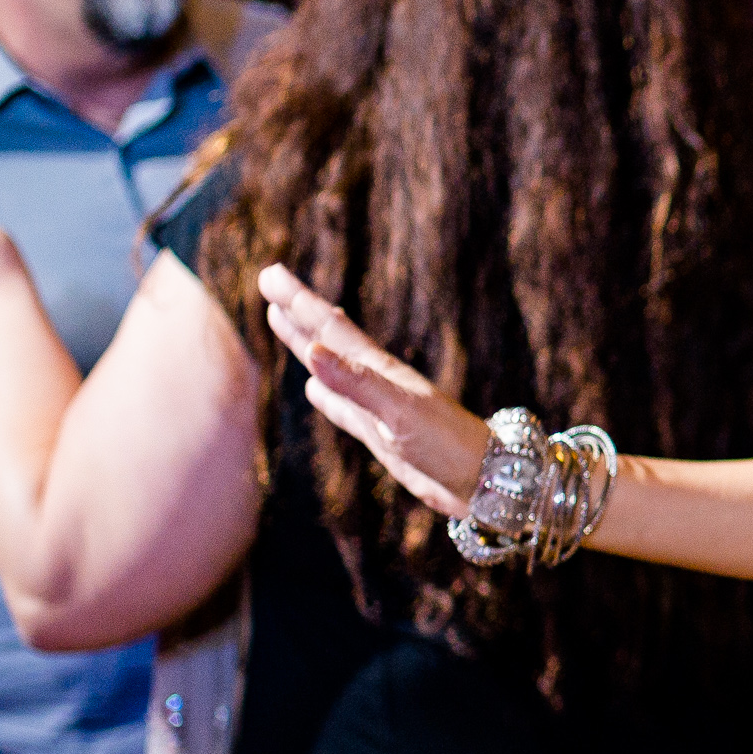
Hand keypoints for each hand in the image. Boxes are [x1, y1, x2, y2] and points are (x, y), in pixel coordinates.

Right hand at [255, 265, 488, 519]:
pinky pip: (342, 406)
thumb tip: (311, 350)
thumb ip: (356, 384)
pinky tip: (313, 388)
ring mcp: (376, 407)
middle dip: (296, 310)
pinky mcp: (379, 434)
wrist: (483, 479)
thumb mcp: (399, 412)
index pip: (329, 327)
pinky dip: (325, 394)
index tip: (270, 274)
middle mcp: (375, 382)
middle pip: (326, 338)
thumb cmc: (447, 445)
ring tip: (283, 321)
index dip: (298, 301)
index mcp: (379, 370)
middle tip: (268, 280)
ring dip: (305, 344)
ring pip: (329, 368)